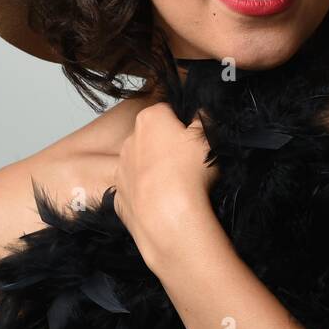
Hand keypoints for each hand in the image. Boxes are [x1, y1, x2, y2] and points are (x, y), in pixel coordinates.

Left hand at [113, 102, 219, 266]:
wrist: (167, 218)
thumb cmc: (188, 173)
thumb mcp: (209, 136)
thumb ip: (204, 117)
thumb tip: (200, 111)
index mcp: (150, 119)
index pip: (168, 111)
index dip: (185, 124)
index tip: (196, 140)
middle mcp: (129, 140)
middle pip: (153, 137)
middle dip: (169, 146)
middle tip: (191, 163)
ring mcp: (121, 169)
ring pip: (143, 164)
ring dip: (157, 170)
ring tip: (179, 186)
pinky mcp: (119, 196)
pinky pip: (137, 189)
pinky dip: (148, 193)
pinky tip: (165, 202)